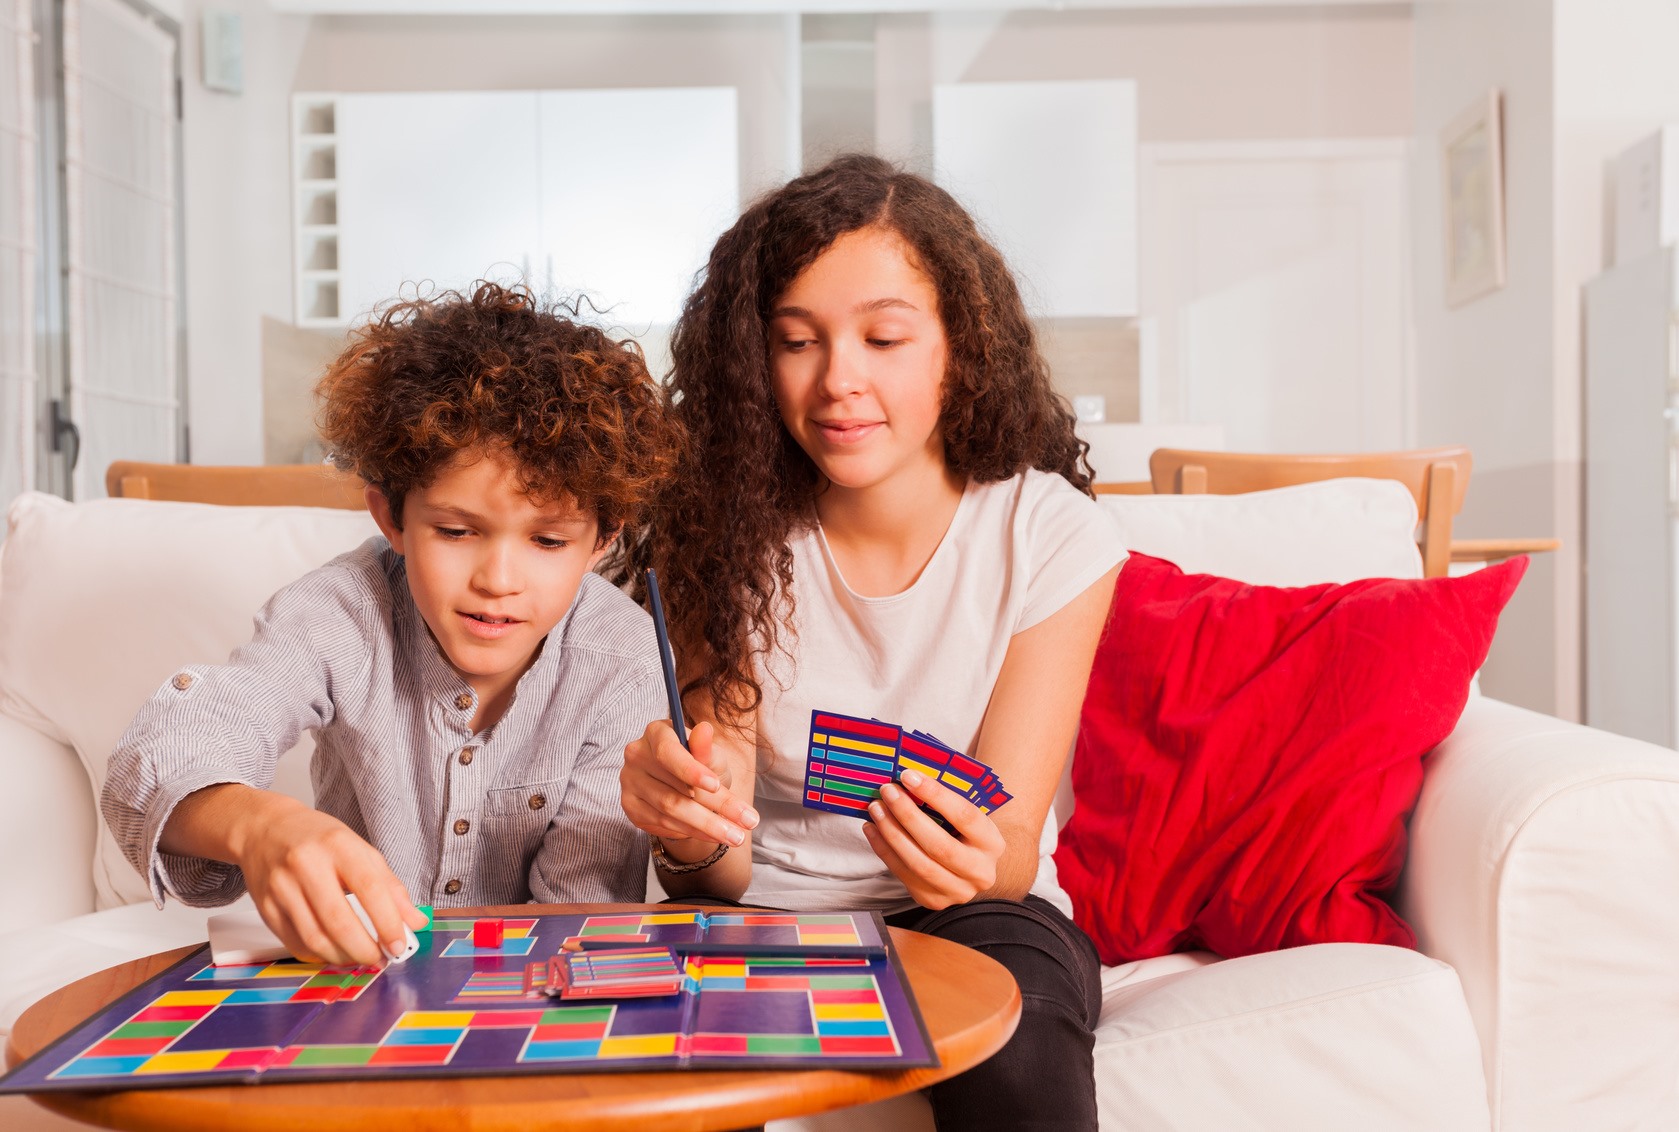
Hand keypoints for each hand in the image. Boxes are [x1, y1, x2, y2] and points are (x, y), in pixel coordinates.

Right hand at [230, 803, 425, 967]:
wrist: (264, 830)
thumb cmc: (318, 840)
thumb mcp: (360, 850)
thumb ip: (390, 886)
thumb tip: (415, 922)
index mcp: (337, 845)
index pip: (369, 888)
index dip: (388, 922)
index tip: (399, 945)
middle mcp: (306, 865)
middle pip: (338, 921)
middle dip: (364, 949)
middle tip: (380, 958)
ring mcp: (281, 888)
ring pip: (315, 939)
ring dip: (343, 957)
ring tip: (360, 957)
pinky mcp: (265, 908)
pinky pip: (295, 944)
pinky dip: (320, 955)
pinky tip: (334, 951)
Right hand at [620, 719, 757, 853]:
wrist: (688, 785)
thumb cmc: (702, 763)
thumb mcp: (711, 756)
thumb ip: (706, 749)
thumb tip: (705, 729)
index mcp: (656, 733)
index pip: (667, 751)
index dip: (690, 769)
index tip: (715, 785)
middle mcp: (637, 756)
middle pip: (674, 789)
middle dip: (715, 808)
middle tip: (747, 822)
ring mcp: (630, 782)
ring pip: (670, 810)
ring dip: (707, 826)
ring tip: (737, 835)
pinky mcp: (631, 807)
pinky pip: (662, 824)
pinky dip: (691, 832)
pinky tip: (712, 834)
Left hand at [863, 769, 1005, 909]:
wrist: (972, 868)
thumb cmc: (965, 833)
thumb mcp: (968, 817)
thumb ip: (946, 802)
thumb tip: (908, 778)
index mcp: (992, 843)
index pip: (964, 816)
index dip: (935, 795)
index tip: (908, 776)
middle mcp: (980, 872)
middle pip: (939, 845)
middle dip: (908, 816)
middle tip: (887, 791)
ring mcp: (957, 891)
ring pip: (918, 864)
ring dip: (892, 833)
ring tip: (876, 809)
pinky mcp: (934, 900)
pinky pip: (903, 874)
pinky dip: (884, 850)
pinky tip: (872, 829)